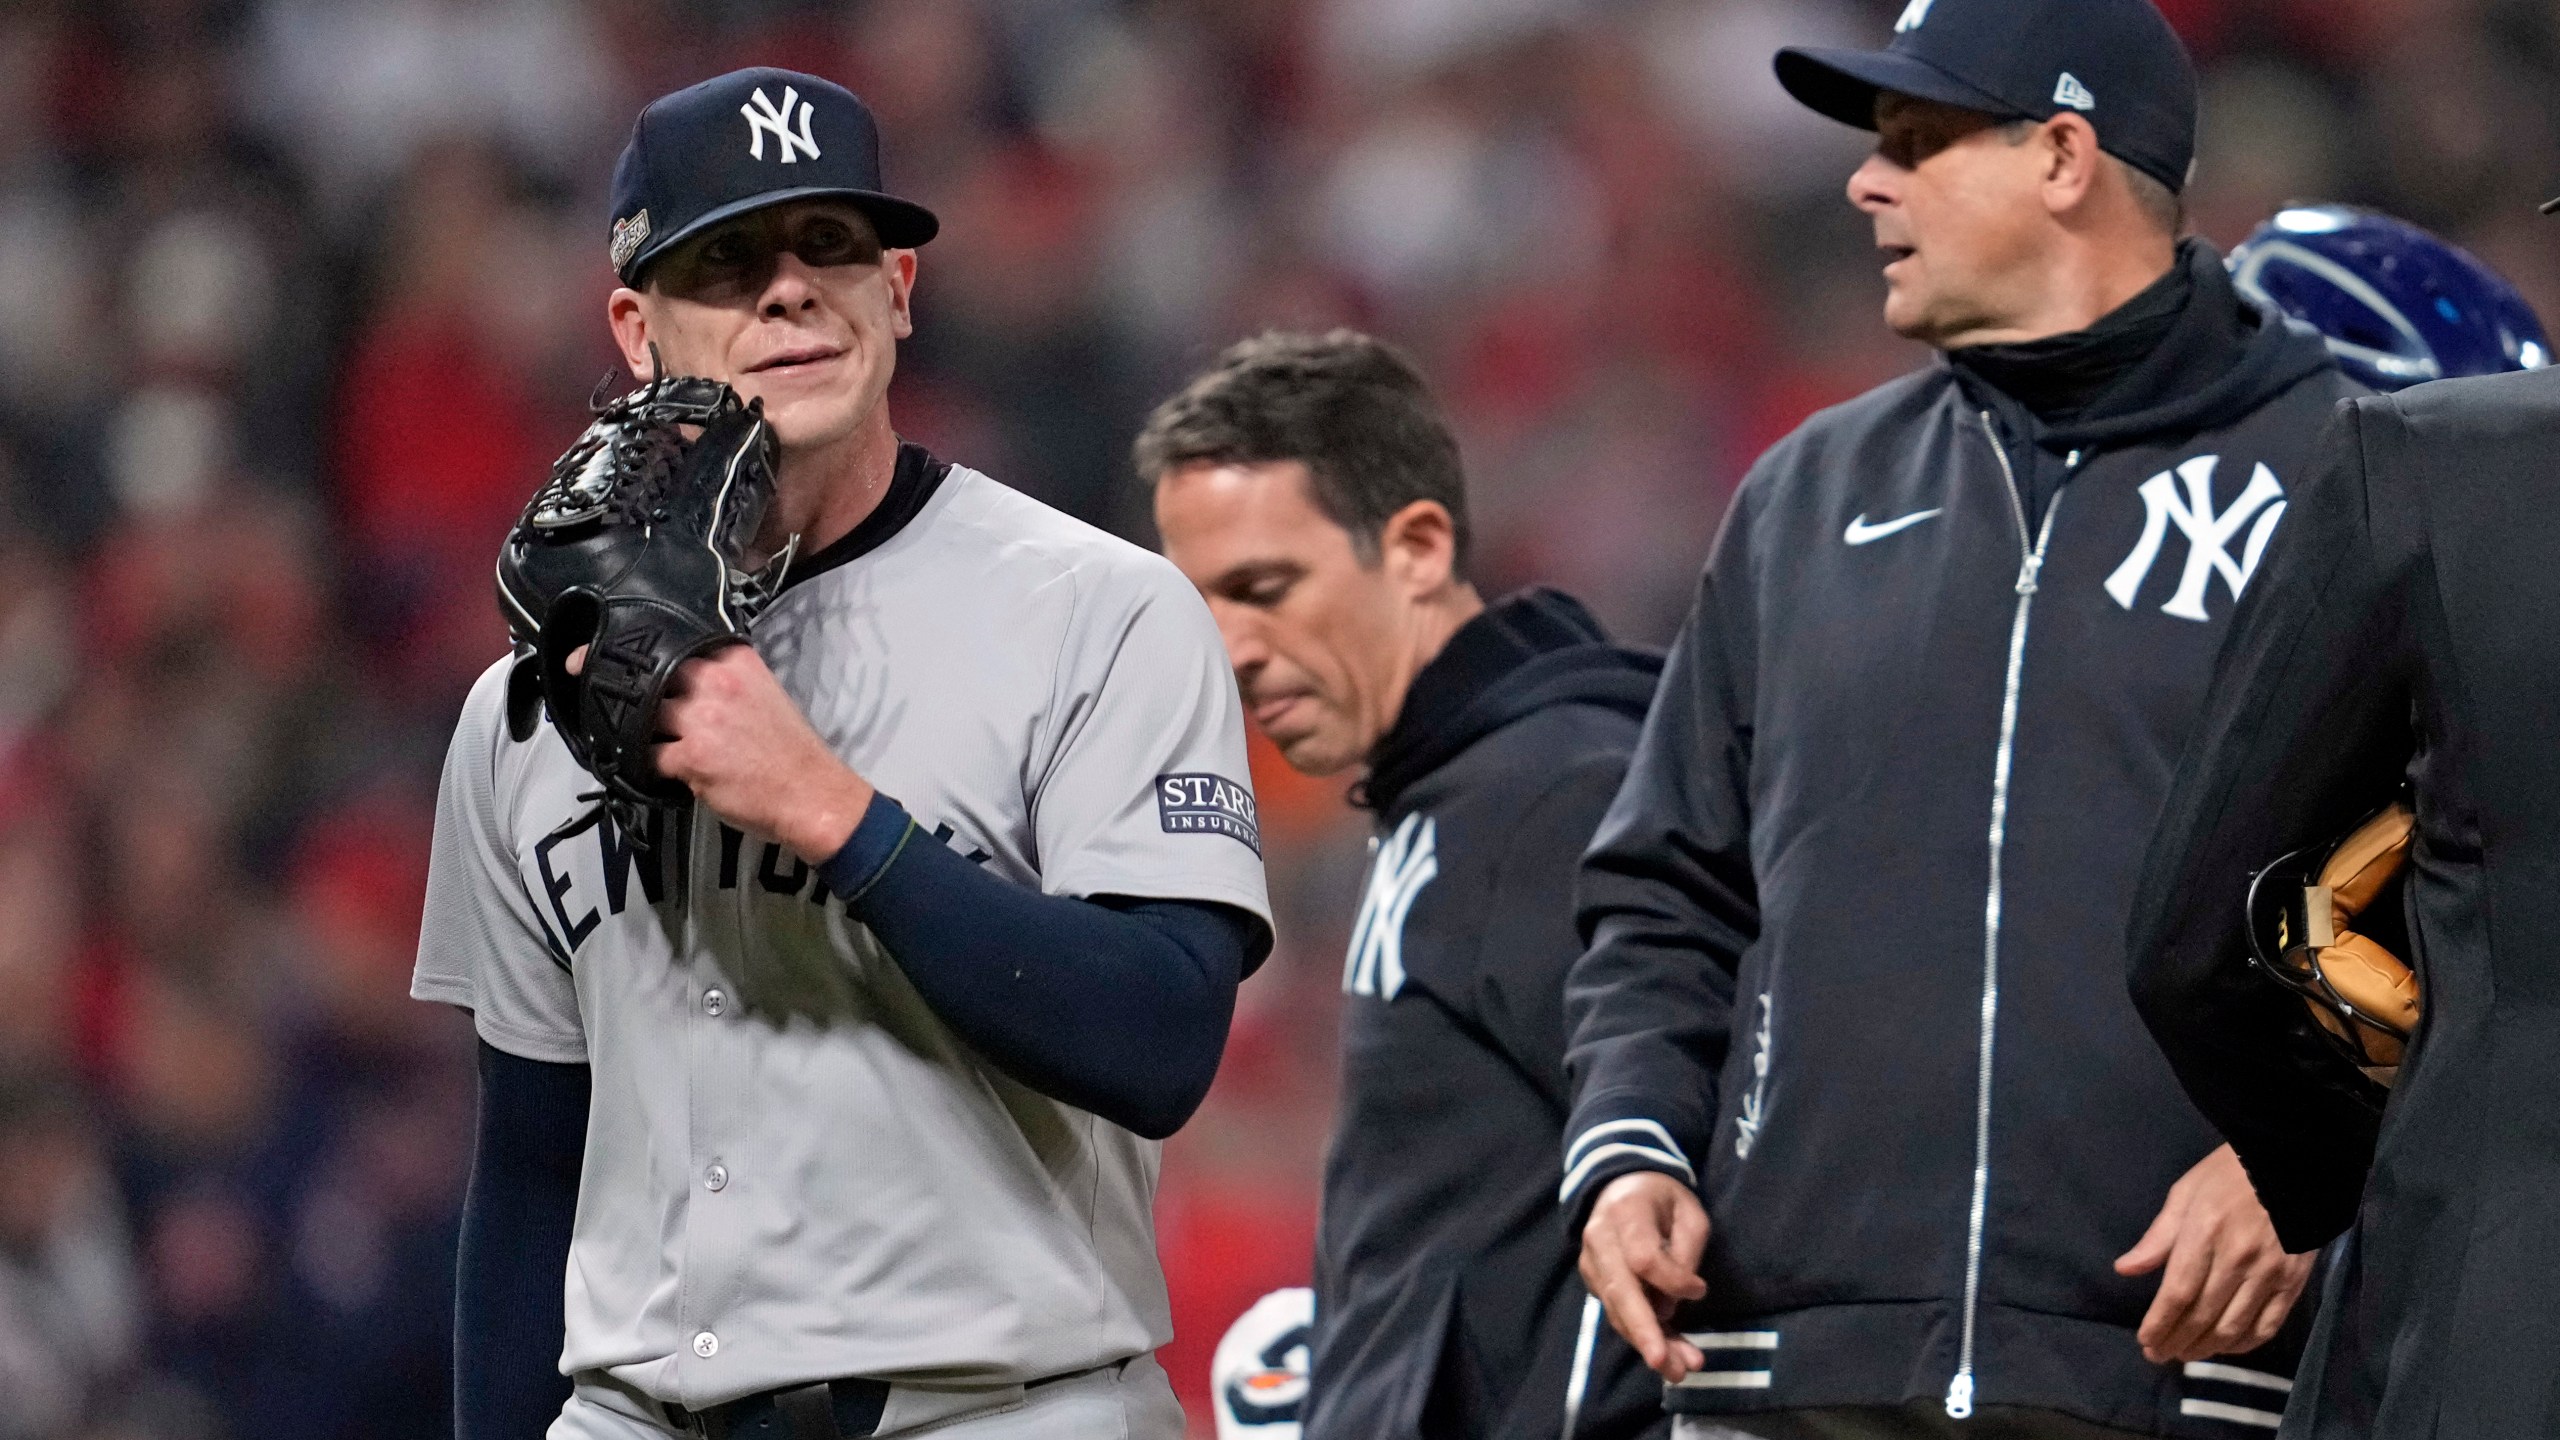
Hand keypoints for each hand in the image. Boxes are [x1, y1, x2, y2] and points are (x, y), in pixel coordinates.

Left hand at [568, 642, 871, 860]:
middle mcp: (715, 683)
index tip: (598, 647)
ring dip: (625, 725)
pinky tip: (645, 767)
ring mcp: (701, 720)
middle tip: (578, 672)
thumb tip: (679, 676)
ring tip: (617, 731)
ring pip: (639, 713)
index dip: (629, 643)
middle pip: (645, 670)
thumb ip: (723, 678)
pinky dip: (640, 763)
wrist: (812, 792)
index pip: (669, 641)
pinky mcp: (691, 758)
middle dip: (607, 673)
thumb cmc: (790, 748)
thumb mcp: (762, 692)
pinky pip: (646, 756)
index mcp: (733, 661)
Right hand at [1580, 1171, 1710, 1381]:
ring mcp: (1591, 1262)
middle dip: (1645, 1332)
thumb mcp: (1689, 1212)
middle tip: (1669, 1366)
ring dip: (1647, 1343)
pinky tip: (1668, 1355)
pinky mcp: (1593, 1281)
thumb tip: (1671, 1304)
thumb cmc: (1662, 1198)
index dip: (1672, 1280)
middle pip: (1620, 1292)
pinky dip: (1642, 1336)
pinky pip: (1617, 1312)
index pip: (1643, 1257)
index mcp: (1626, 1213)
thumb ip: (1684, 1253)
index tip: (1700, 1290)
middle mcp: (1599, 1239)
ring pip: (1616, 1310)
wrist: (1619, 1185)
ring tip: (1678, 1370)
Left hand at [2114, 1144, 2314, 1363]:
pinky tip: (2227, 1347)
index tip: (2146, 1341)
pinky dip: (2245, 1343)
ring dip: (2207, 1348)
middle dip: (2177, 1341)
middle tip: (2159, 1355)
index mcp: (2204, 1232)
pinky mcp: (2294, 1281)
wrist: (2292, 1163)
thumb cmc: (2230, 1174)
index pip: (2177, 1292)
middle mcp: (2238, 1258)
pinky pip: (2268, 1324)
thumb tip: (2126, 1269)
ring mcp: (2269, 1272)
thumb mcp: (2185, 1193)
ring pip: (2234, 1326)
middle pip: (2203, 1315)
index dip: (2160, 1323)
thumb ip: (2158, 1237)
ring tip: (2187, 1354)